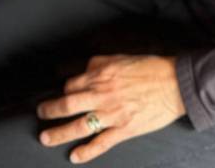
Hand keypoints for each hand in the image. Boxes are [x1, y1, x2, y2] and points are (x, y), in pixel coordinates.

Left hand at [36, 55, 185, 163]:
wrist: (174, 83)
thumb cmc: (150, 68)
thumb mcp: (120, 58)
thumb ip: (99, 64)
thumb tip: (84, 69)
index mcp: (100, 75)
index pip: (72, 85)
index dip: (64, 90)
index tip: (61, 95)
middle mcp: (101, 95)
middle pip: (67, 105)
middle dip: (49, 111)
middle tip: (41, 114)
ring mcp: (111, 115)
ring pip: (78, 126)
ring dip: (58, 134)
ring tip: (46, 138)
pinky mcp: (124, 130)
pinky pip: (100, 143)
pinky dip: (86, 152)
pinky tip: (75, 156)